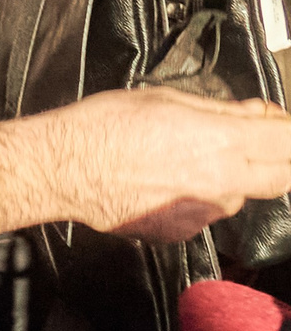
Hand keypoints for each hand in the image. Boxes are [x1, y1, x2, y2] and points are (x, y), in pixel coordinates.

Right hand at [50, 87, 290, 242]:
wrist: (61, 169)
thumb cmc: (103, 124)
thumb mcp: (163, 99)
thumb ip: (220, 110)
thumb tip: (258, 114)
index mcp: (223, 142)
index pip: (288, 141)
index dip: (285, 129)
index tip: (275, 123)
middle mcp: (223, 183)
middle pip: (283, 178)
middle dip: (278, 160)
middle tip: (256, 144)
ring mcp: (204, 213)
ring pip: (239, 196)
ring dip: (230, 179)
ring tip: (182, 160)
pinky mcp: (182, 232)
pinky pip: (204, 212)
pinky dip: (194, 197)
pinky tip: (160, 181)